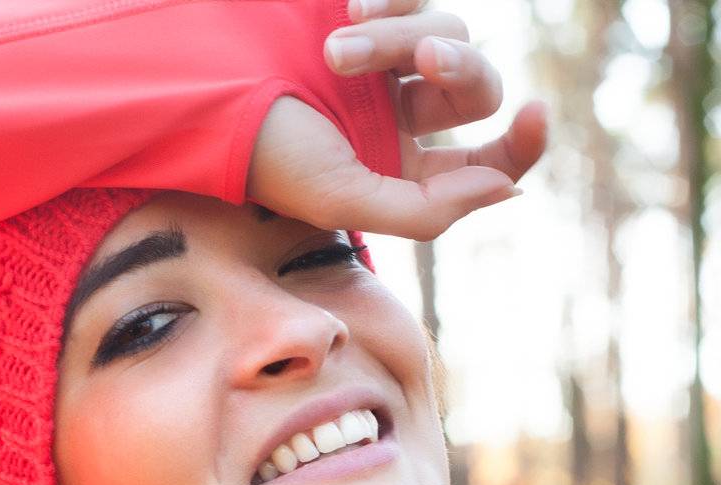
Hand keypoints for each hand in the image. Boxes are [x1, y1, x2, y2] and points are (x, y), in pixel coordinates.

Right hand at [246, 0, 547, 242]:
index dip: (522, 143)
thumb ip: (423, 210)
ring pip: (447, 30)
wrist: (202, 84)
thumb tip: (505, 189)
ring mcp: (384, 55)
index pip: (487, 160)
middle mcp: (398, 110)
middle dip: (463, 67)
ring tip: (337, 49)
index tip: (535, 113)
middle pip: (477, 86)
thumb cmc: (261, 149)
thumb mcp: (337, 198)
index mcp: (398, 165)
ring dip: (398, 34)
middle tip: (426, 58)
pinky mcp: (365, 7)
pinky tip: (348, 8)